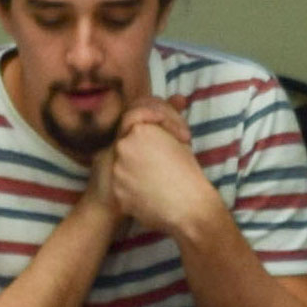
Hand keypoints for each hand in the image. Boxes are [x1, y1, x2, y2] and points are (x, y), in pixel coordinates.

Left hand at [104, 103, 226, 244]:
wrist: (189, 208)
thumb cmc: (189, 173)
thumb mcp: (180, 140)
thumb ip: (168, 119)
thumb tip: (177, 98)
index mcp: (139, 130)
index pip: (135, 117)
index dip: (151, 125)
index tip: (164, 136)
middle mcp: (122, 147)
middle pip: (128, 142)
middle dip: (144, 147)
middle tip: (163, 157)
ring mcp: (117, 171)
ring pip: (123, 164)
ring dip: (138, 167)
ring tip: (159, 176)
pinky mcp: (117, 193)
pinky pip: (123, 185)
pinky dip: (135, 186)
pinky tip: (152, 192)